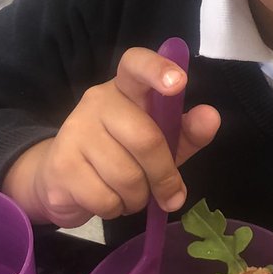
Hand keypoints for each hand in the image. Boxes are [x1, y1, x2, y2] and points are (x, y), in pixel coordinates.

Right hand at [1, 47, 219, 226]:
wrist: (61, 178)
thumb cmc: (122, 153)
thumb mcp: (162, 141)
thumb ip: (188, 131)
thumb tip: (211, 117)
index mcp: (126, 88)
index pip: (136, 64)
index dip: (157, 69)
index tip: (178, 82)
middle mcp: (97, 101)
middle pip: (145, 138)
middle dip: (164, 176)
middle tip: (169, 195)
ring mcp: (75, 131)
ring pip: (126, 176)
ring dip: (139, 198)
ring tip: (132, 195)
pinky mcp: (61, 165)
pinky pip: (104, 198)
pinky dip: (116, 209)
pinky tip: (109, 200)